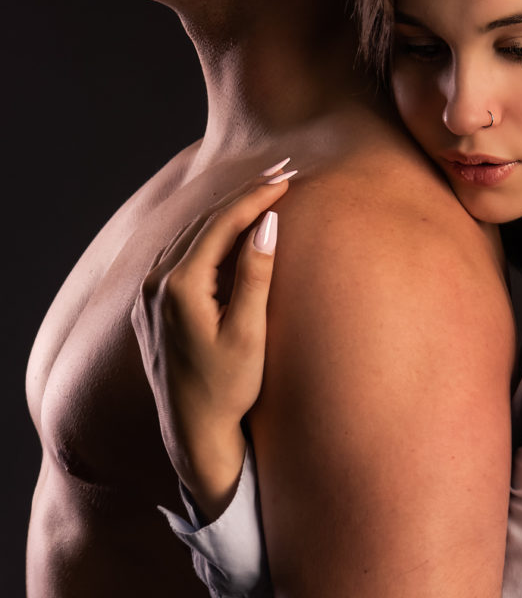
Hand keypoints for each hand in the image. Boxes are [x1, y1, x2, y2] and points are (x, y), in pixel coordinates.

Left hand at [131, 161, 296, 521]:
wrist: (191, 434)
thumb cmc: (227, 389)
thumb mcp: (249, 333)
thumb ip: (256, 274)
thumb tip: (267, 223)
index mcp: (179, 287)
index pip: (222, 224)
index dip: (256, 197)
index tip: (286, 178)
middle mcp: (156, 283)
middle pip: (205, 222)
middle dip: (244, 196)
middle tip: (280, 173)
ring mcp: (149, 293)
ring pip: (191, 234)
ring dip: (227, 212)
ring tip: (262, 192)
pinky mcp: (151, 304)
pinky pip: (181, 252)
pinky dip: (209, 233)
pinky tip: (229, 227)